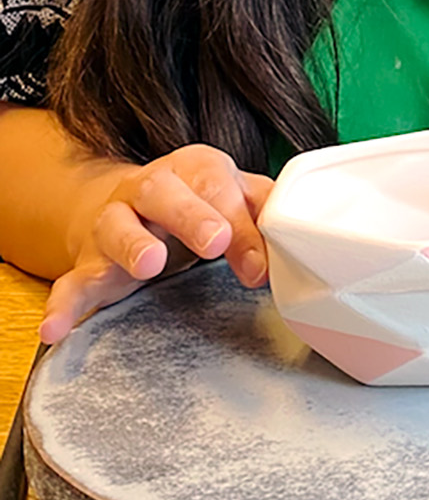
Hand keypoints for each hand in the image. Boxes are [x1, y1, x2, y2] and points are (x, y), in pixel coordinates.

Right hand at [42, 145, 273, 344]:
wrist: (136, 205)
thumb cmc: (201, 202)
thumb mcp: (237, 198)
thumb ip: (267, 213)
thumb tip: (301, 239)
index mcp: (194, 170)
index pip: (218, 187)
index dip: (240, 224)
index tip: (257, 266)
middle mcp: (149, 189)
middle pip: (163, 192)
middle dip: (190, 215)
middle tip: (213, 242)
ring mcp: (114, 223)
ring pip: (115, 226)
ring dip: (132, 244)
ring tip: (149, 265)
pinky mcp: (89, 262)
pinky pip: (71, 282)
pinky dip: (63, 305)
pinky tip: (56, 329)